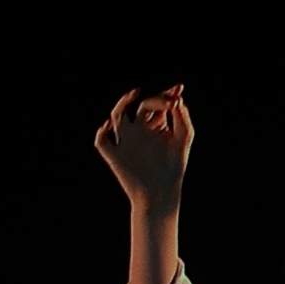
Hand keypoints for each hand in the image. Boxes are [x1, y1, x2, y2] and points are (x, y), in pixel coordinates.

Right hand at [93, 83, 193, 211]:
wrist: (161, 194)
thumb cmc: (174, 168)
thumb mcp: (183, 140)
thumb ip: (182, 118)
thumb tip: (176, 99)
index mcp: (154, 126)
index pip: (156, 104)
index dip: (165, 95)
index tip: (178, 90)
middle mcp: (138, 130)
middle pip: (140, 107)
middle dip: (155, 101)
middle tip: (170, 102)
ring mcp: (124, 141)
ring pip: (117, 116)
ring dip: (123, 103)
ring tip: (135, 95)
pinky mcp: (113, 155)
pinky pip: (101, 140)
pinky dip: (102, 131)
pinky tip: (113, 126)